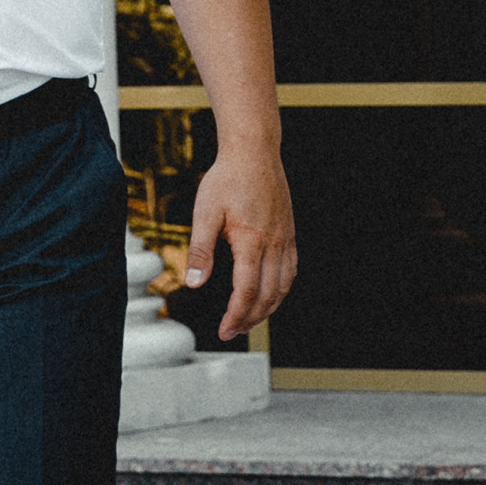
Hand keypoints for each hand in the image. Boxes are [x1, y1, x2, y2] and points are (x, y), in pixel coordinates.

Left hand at [184, 141, 295, 340]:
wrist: (254, 153)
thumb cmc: (227, 179)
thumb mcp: (205, 212)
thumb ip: (201, 249)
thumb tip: (194, 283)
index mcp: (251, 241)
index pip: (247, 290)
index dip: (236, 314)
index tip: (225, 330)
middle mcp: (274, 244)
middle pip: (268, 294)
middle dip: (250, 318)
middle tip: (233, 331)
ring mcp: (285, 239)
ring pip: (283, 286)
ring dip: (268, 308)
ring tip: (249, 320)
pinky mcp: (289, 233)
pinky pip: (291, 271)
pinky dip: (281, 290)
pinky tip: (270, 295)